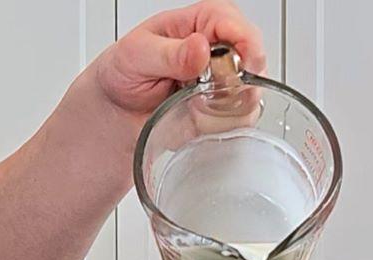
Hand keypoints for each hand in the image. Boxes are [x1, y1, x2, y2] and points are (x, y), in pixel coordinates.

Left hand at [95, 0, 265, 115]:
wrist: (119, 108)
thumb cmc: (125, 71)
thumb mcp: (136, 56)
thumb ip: (170, 54)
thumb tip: (200, 47)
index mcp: (201, 21)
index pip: (236, 24)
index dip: (245, 43)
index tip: (239, 64)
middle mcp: (220, 48)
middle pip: (253, 59)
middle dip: (237, 80)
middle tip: (207, 91)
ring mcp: (226, 80)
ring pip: (252, 92)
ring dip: (227, 106)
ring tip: (193, 105)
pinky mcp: (226, 109)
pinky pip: (241, 119)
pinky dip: (222, 124)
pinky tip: (197, 118)